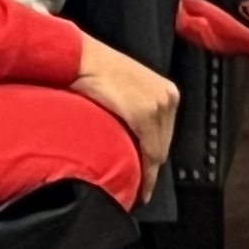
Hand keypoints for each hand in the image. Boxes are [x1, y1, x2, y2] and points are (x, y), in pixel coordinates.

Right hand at [72, 34, 180, 195]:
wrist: (80, 58)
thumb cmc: (95, 71)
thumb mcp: (125, 87)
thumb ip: (135, 107)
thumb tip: (130, 135)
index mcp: (167, 90)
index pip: (165, 133)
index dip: (156, 157)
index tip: (150, 177)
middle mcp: (168, 96)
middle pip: (164, 143)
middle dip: (152, 166)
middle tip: (141, 188)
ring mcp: (158, 104)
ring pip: (158, 151)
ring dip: (148, 172)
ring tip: (137, 190)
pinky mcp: (144, 114)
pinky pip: (149, 152)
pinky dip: (146, 174)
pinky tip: (141, 187)